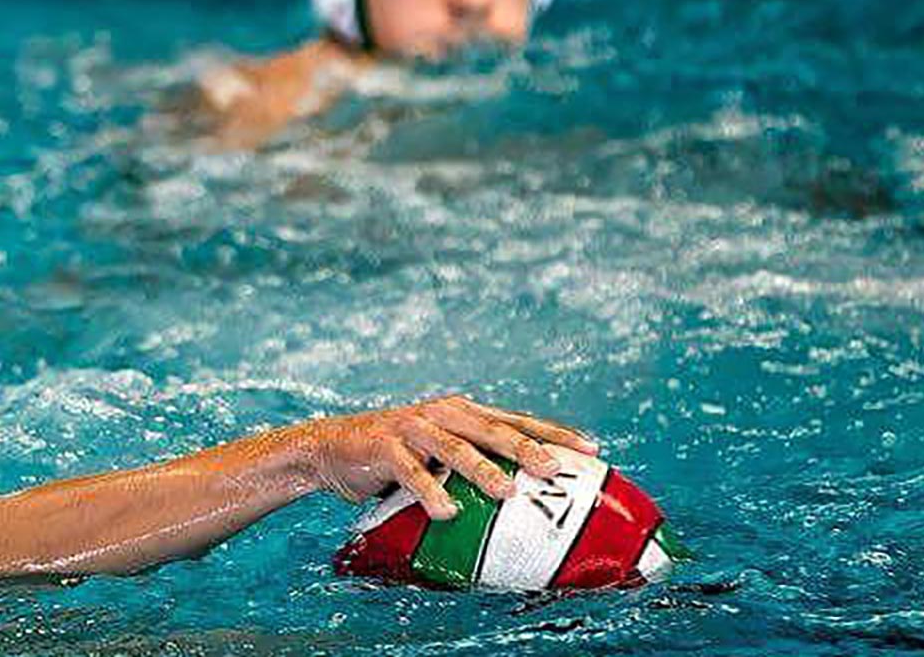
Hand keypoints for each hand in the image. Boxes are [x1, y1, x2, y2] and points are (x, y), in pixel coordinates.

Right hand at [299, 395, 597, 519]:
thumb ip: (473, 465)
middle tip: (555, 471)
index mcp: (463, 412)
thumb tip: (526, 501)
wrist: (331, 448)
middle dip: (528, 450)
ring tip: (506, 493)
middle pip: (494, 430)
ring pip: (456, 448)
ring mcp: (413, 427)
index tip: (591, 451)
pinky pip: (412, 471)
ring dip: (483, 471)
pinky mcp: (385, 446)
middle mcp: (442, 413)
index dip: (554, 434)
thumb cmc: (396, 457)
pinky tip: (446, 512)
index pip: (517, 421)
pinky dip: (430, 491)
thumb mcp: (439, 455)